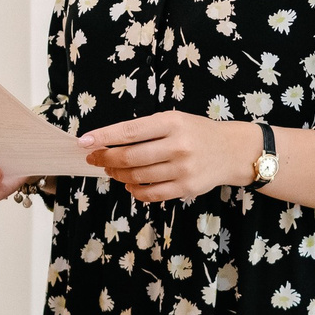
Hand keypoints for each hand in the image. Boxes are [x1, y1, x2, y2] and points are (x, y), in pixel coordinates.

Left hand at [79, 111, 260, 202]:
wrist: (230, 151)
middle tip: (94, 158)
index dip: (104, 137)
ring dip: (118, 175)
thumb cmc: (196, 133)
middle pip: (130, 157)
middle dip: (106, 159)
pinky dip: (135, 190)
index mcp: (172, 122)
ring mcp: (183, 168)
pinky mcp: (186, 188)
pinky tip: (130, 185)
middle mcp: (178, 145)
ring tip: (112, 170)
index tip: (84, 141)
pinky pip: (151, 194)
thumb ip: (146, 130)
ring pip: (137, 177)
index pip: (130, 131)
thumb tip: (108, 143)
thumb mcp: (174, 120)